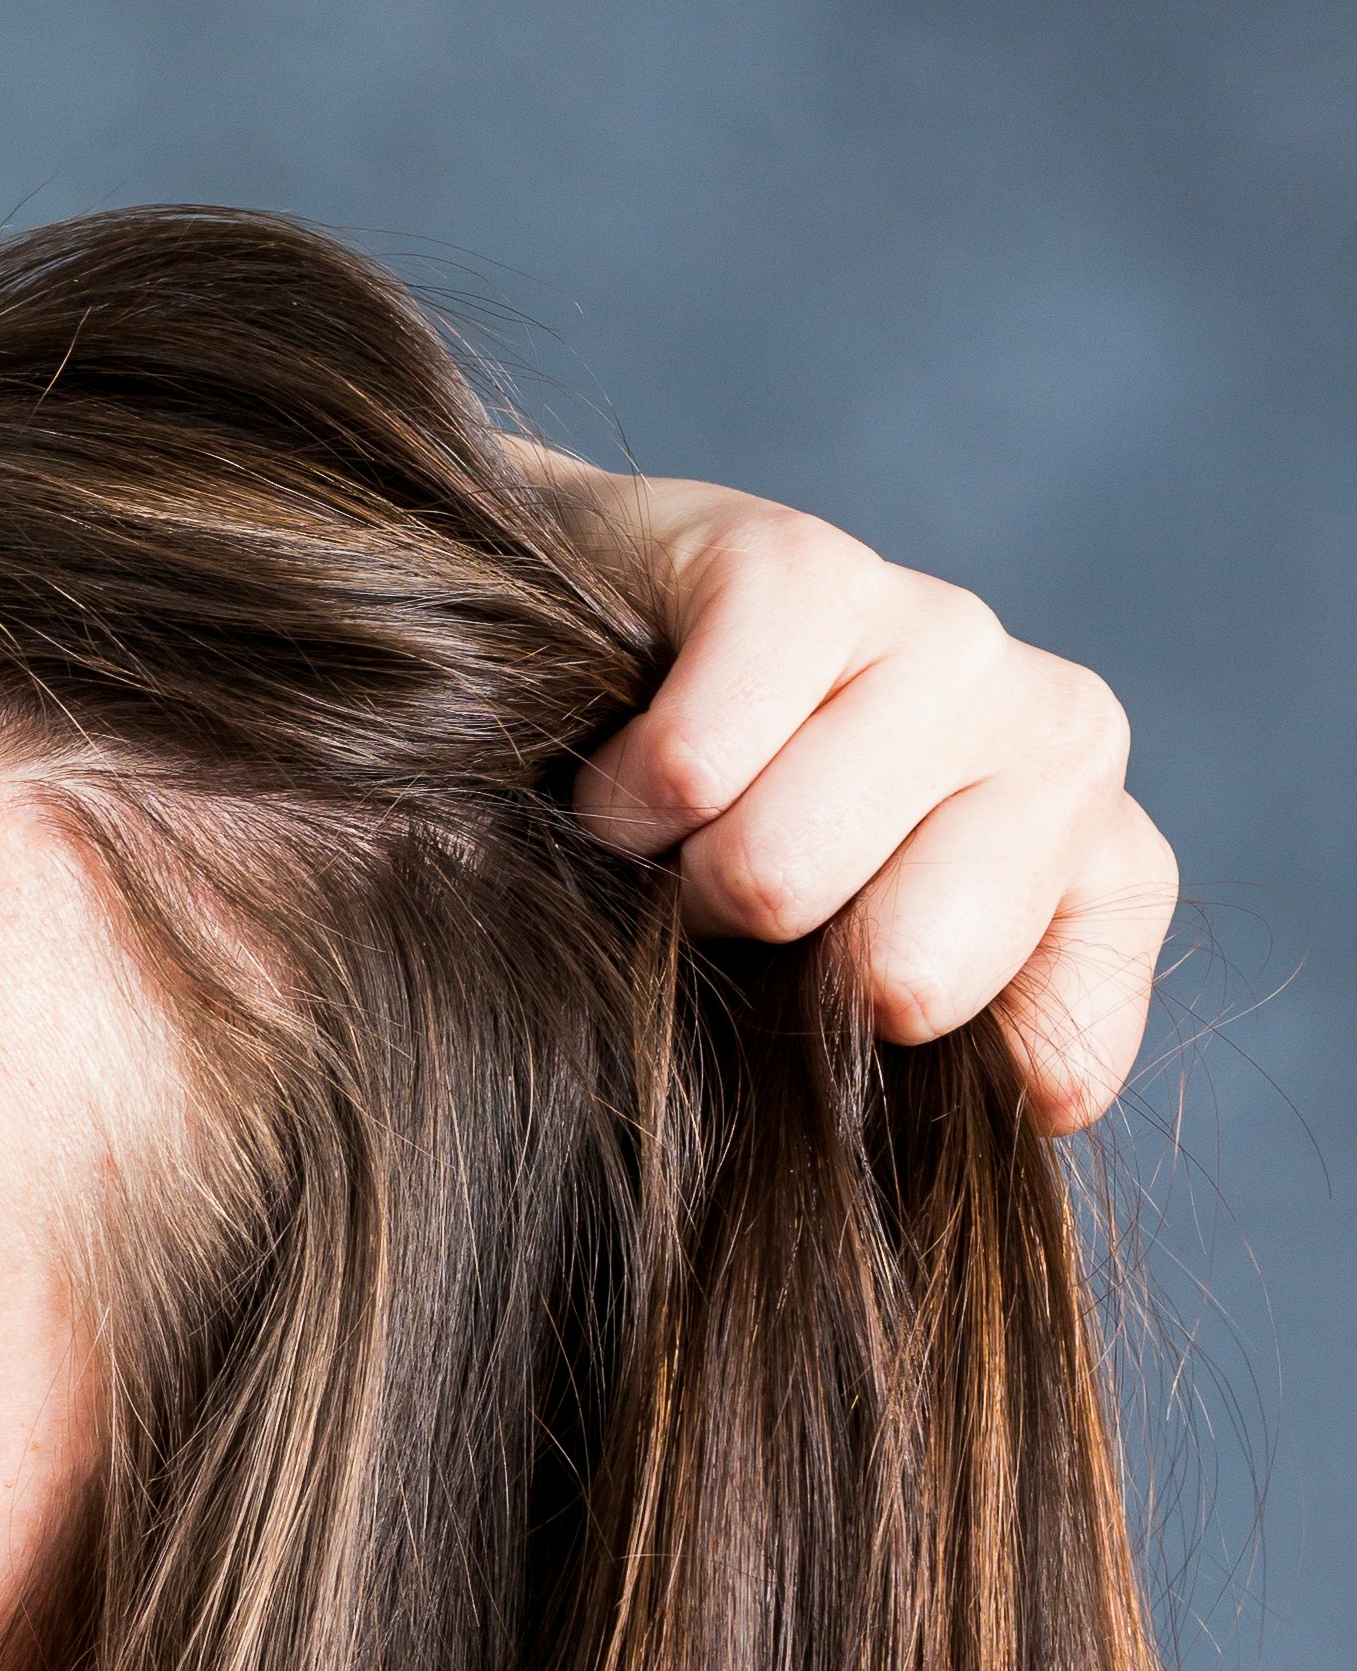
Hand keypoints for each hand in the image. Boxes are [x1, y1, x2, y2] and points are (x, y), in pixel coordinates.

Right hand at [563, 476, 1175, 1136]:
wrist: (575, 681)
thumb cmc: (722, 865)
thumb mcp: (847, 997)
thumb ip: (946, 1073)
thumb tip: (1037, 1102)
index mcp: (1095, 864)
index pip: (1057, 1055)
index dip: (903, 1072)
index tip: (842, 1020)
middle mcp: (1062, 738)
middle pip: (904, 975)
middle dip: (774, 973)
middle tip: (735, 913)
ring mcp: (948, 641)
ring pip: (780, 870)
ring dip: (677, 882)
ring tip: (673, 835)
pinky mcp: (805, 569)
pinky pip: (697, 761)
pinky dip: (624, 803)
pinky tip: (626, 771)